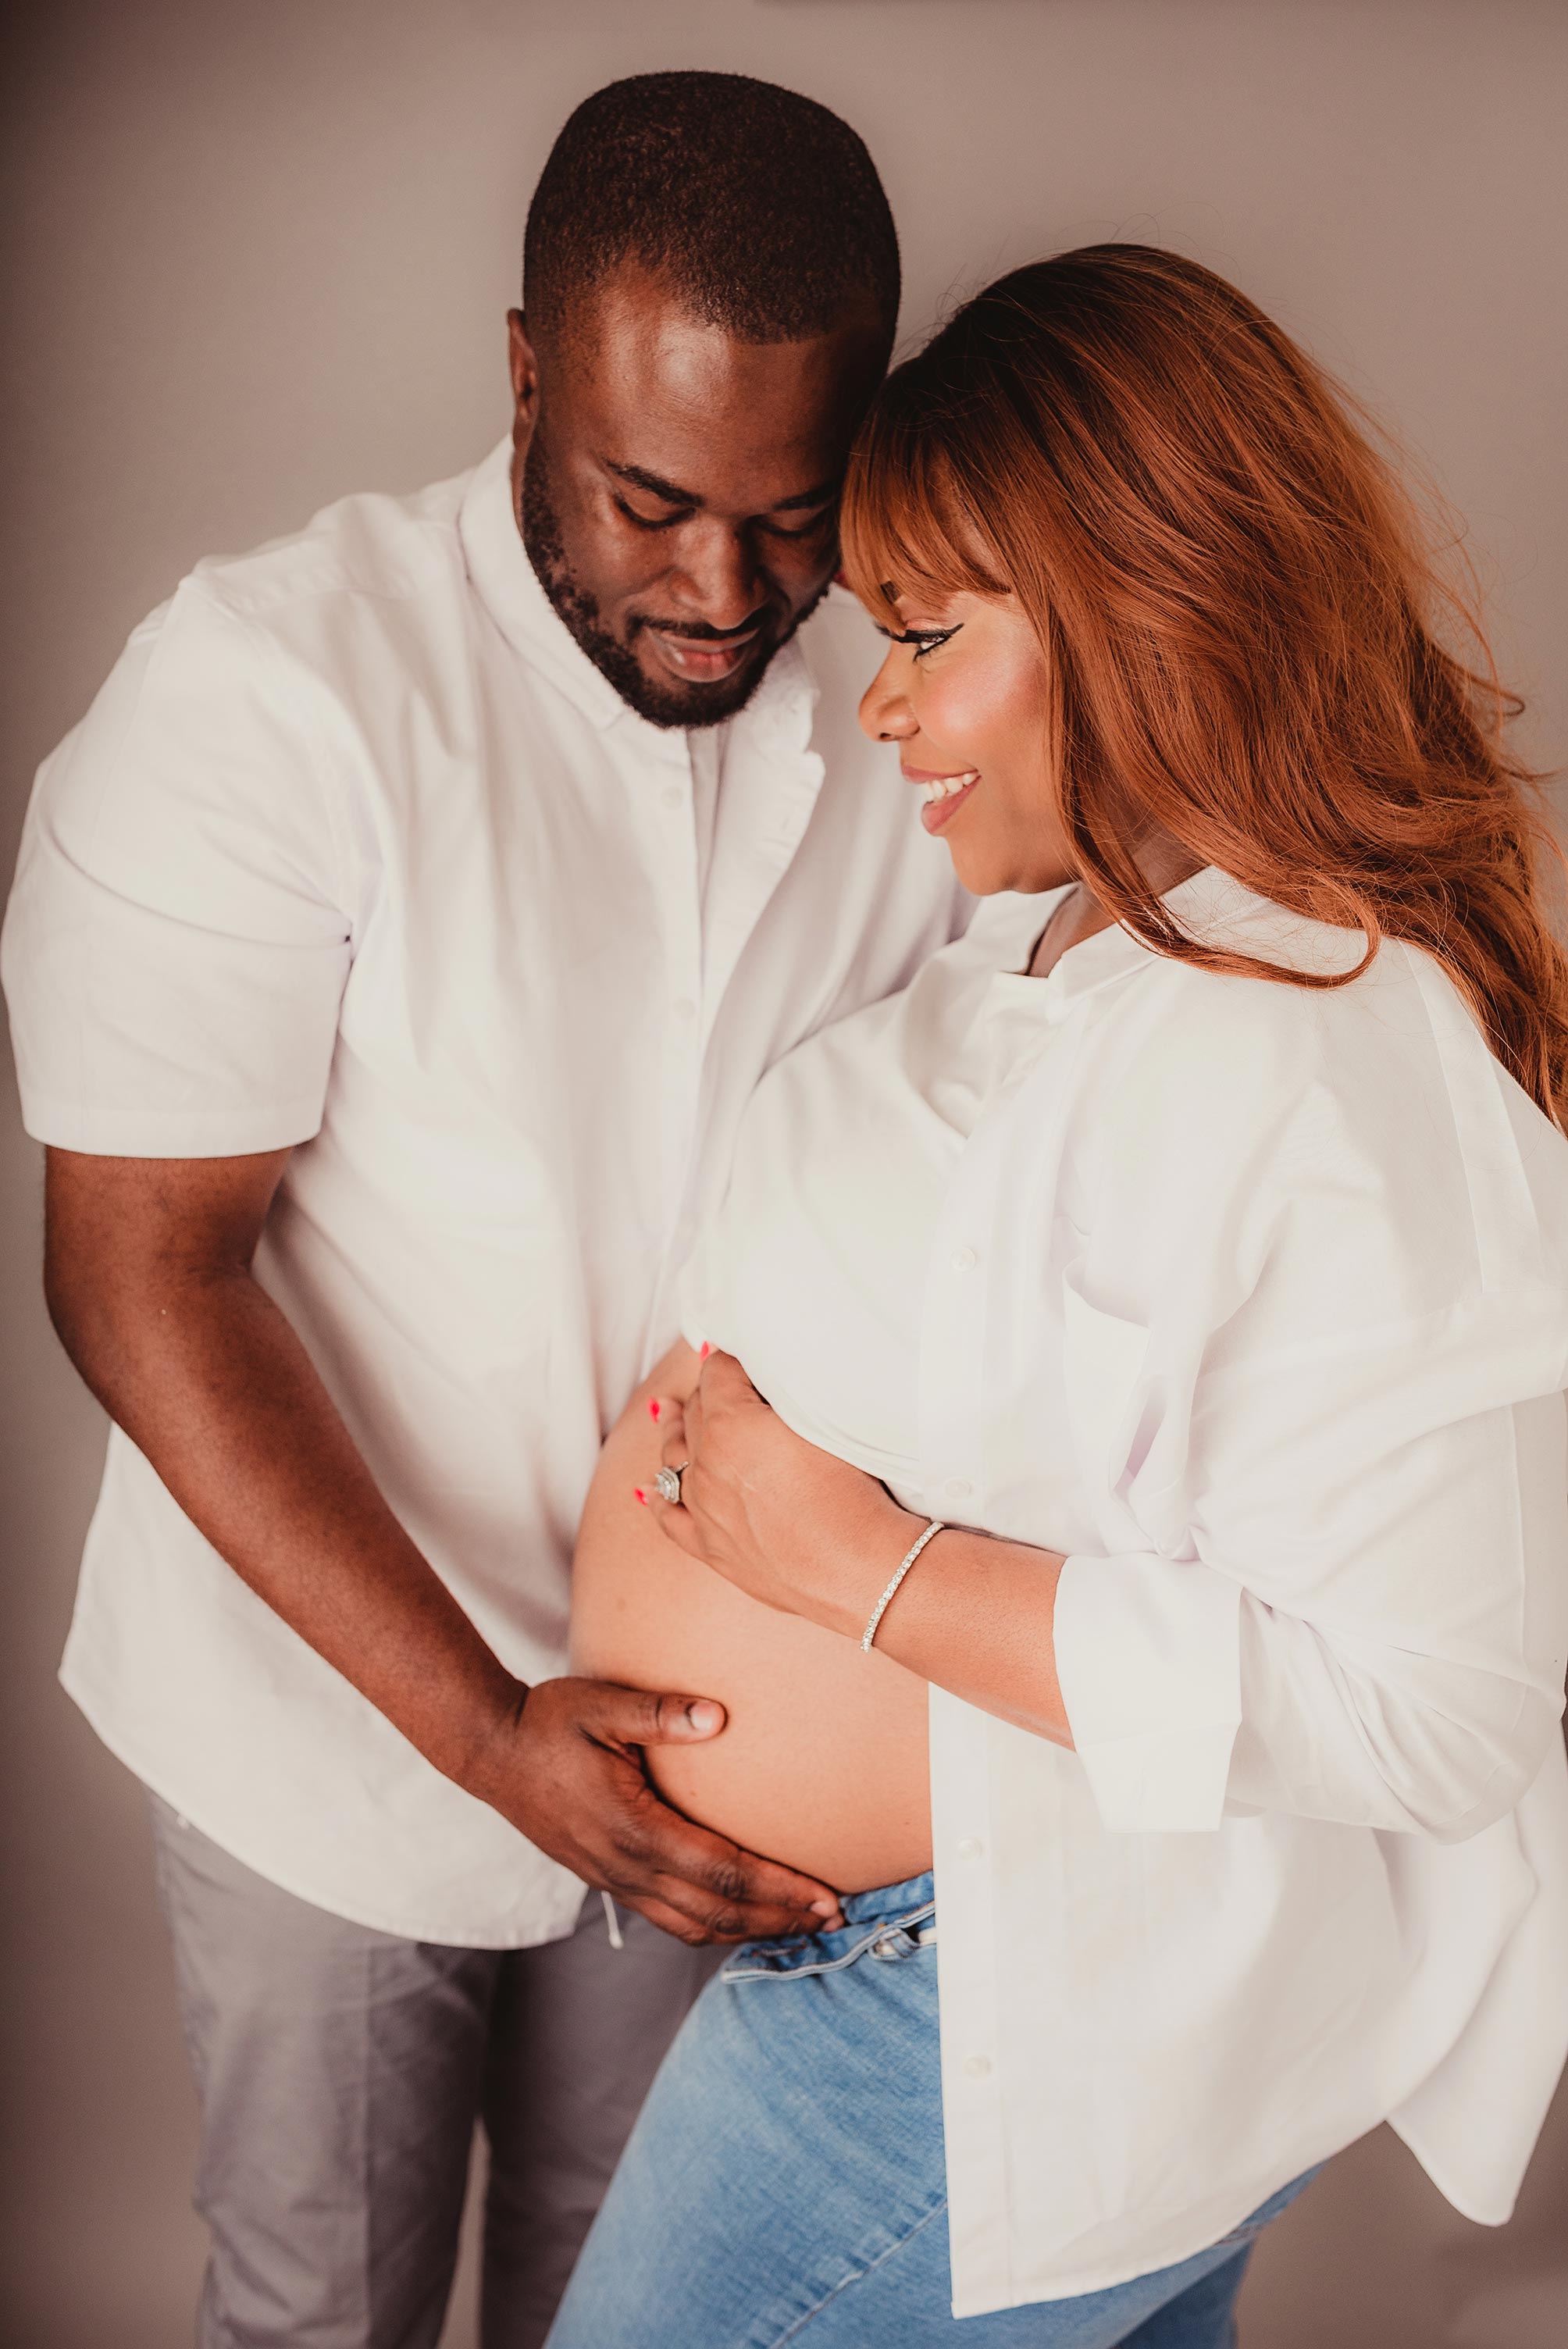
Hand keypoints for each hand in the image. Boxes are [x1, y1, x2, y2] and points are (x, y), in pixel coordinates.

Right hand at [468, 1674, 845, 1943]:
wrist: (490, 1751)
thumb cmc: (549, 1721)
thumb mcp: (601, 1704)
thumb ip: (659, 1713)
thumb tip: (718, 1716)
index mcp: (631, 1826)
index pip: (720, 1870)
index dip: (777, 1889)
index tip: (825, 1895)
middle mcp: (624, 1864)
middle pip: (715, 1911)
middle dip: (778, 1918)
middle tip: (833, 1919)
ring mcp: (612, 1878)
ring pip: (692, 1925)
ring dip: (749, 1930)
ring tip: (800, 1926)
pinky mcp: (606, 1878)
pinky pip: (667, 1918)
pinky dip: (711, 1926)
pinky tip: (739, 1917)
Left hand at [647, 1350, 911, 1640]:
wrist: (862, 1570)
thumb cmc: (855, 1493)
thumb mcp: (826, 1421)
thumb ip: (788, 1390)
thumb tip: (766, 1374)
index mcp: (730, 1424)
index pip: (718, 1371)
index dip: (736, 1359)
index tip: (748, 1357)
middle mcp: (706, 1464)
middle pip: (697, 1410)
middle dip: (710, 1391)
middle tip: (725, 1380)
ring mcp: (703, 1509)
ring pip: (673, 1458)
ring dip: (673, 1431)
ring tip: (666, 1412)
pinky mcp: (711, 1549)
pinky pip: (669, 1518)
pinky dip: (656, 1499)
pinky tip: (646, 1490)